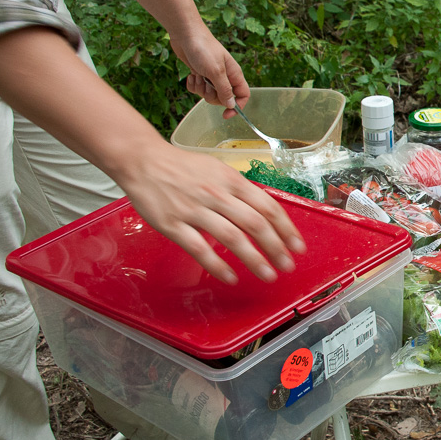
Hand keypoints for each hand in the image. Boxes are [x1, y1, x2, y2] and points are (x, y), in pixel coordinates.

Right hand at [120, 141, 306, 284]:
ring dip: (254, 260)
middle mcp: (217, 194)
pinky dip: (218, 265)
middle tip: (287, 266)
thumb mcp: (219, 170)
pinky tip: (231, 277)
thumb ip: (239, 191)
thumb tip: (263, 214)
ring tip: (267, 275)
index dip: (286, 229)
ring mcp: (195, 210)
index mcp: (231, 180)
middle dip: (276, 248)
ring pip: (232, 238)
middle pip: (255, 224)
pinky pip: (200, 249)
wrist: (143, 161)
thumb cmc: (183, 168)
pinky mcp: (173, 225)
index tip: (297, 246)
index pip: (268, 207)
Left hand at [171, 22, 248, 113]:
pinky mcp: (199, 74)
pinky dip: (192, 84)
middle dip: (212, 96)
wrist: (186, 34)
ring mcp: (211, 75)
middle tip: (206, 85)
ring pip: (208, 94)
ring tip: (197, 76)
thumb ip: (224, 90)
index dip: (237, 106)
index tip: (226, 114)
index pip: (242, 95)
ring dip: (200, 89)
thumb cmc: (203, 49)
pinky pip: (197, 88)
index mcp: (234, 74)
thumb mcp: (216, 72)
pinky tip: (191, 74)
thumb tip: (232, 105)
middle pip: (223, 98)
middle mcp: (224, 76)